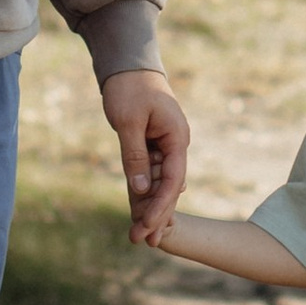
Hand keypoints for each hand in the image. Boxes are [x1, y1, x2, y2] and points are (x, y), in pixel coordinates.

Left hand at [101, 67, 190, 244]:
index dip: (162, 207)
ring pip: (160, 183)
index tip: (150, 228)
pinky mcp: (153, 144)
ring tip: (138, 233)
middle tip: (142, 240)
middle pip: (169, 186)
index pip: (174, 180)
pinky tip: (136, 211)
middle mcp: (176, 143)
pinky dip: (143, 191)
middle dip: (157, 214)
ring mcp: (166, 144)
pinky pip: (151, 172)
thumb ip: (136, 155)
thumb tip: (143, 189)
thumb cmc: (129, 88)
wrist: (128, 64)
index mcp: (177, 137)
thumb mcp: (128, 122)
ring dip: (149, 207)